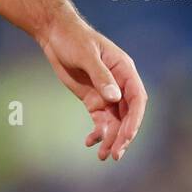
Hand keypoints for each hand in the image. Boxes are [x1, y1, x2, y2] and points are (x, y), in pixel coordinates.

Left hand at [38, 14, 147, 160]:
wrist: (55, 34)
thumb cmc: (73, 38)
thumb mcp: (85, 54)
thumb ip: (101, 75)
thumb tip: (115, 98)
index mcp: (124, 70)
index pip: (137, 99)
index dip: (135, 120)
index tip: (127, 137)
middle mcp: (119, 84)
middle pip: (128, 115)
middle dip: (123, 135)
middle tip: (115, 154)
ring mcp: (106, 93)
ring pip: (115, 121)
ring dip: (111, 139)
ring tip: (104, 156)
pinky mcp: (93, 99)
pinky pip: (100, 120)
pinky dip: (98, 133)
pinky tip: (90, 142)